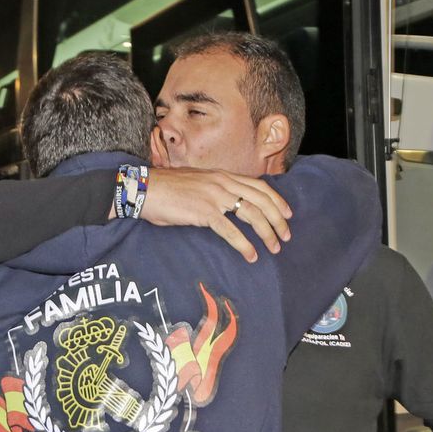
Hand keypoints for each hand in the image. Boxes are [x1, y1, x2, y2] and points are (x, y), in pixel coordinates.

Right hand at [139, 167, 293, 262]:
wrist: (145, 188)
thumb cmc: (167, 189)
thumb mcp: (197, 183)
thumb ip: (215, 190)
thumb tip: (228, 204)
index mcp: (222, 175)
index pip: (259, 186)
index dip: (277, 200)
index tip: (287, 214)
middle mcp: (222, 183)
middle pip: (261, 200)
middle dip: (278, 219)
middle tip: (286, 236)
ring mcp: (214, 196)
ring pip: (251, 214)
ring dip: (266, 233)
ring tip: (274, 248)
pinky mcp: (204, 212)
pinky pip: (230, 230)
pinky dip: (244, 244)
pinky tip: (251, 255)